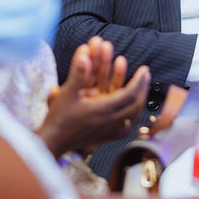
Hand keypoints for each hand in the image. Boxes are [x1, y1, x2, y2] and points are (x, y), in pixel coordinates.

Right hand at [37, 37, 149, 156]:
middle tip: (146, 76)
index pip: (130, 94)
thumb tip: (84, 56)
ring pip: (133, 117)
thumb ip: (77, 74)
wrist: (53, 142)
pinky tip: (132, 116)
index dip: (139, 81)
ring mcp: (109, 131)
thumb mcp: (67, 93)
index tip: (144, 70)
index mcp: (104, 109)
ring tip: (142, 91)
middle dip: (143, 88)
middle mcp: (110, 121)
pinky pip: (124, 130)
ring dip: (140, 101)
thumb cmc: (59, 118)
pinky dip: (131, 120)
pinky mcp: (105, 138)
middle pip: (136, 104)